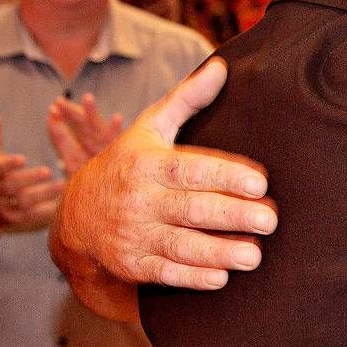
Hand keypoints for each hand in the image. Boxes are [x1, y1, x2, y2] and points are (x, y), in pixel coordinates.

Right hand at [0, 106, 63, 229]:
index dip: (8, 164)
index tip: (22, 158)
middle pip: (11, 187)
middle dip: (30, 179)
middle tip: (48, 171)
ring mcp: (4, 208)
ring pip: (24, 203)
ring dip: (44, 194)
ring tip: (63, 185)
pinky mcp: (16, 220)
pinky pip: (33, 217)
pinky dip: (47, 210)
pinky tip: (64, 202)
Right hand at [54, 59, 278, 289]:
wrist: (76, 213)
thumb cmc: (127, 164)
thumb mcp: (150, 127)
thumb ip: (186, 99)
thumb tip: (221, 68)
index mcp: (148, 163)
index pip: (190, 169)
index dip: (225, 176)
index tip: (260, 183)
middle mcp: (140, 199)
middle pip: (190, 208)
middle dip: (232, 215)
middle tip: (270, 220)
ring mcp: (134, 234)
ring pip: (179, 245)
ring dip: (219, 252)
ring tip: (255, 254)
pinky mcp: (132, 264)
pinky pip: (164, 273)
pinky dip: (192, 277)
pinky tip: (221, 277)